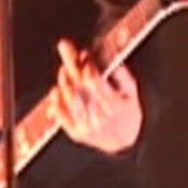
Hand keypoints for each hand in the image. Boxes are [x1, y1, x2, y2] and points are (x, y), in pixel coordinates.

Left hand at [53, 39, 142, 154]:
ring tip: (64, 68)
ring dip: (64, 79)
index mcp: (114, 105)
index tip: (85, 54)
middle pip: (78, 87)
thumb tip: (107, 56)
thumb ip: (120, 74)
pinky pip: (60, 115)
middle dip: (71, 64)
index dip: (88, 65)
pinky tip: (56, 89)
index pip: (95, 82)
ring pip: (67, 99)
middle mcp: (98, 117)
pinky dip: (55, 100)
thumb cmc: (128, 111)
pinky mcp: (75, 132)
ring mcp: (85, 126)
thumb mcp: (131, 90)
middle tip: (64, 45)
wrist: (124, 141)